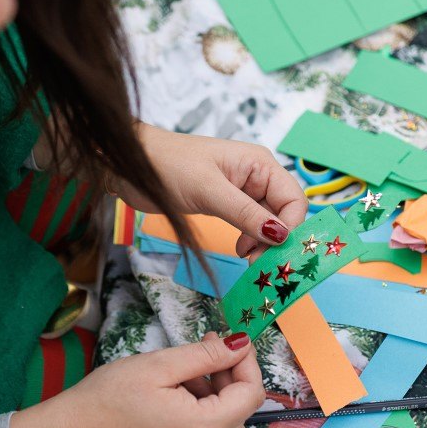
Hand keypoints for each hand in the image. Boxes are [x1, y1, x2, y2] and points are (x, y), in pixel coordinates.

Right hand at [8, 332, 264, 427]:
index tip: (227, 343)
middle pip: (242, 414)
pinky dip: (204, 422)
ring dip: (219, 402)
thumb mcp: (158, 365)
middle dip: (230, 380)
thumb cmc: (107, 398)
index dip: (245, 363)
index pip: (251, 394)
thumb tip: (241, 345)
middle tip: (202, 354)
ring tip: (185, 380)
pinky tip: (177, 404)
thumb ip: (206, 356)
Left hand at [116, 124, 308, 258]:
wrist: (133, 165)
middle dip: (276, 239)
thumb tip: (281, 235)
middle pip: (283, 212)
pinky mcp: (227, 202)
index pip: (293, 199)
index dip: (291, 227)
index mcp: (259, 163)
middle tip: (260, 263)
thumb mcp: (210, 192)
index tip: (277, 252)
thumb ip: (246, 214)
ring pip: (267, 221)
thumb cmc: (168, 166)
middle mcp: (256, 175)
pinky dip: (250, 240)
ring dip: (263, 242)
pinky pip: (250, 224)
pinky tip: (241, 250)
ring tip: (247, 258)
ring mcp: (241, 190)